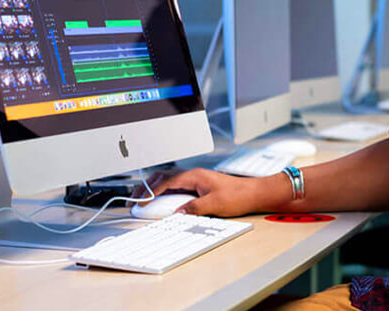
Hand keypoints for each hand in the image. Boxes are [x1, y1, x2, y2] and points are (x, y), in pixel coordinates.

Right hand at [130, 168, 260, 216]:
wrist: (254, 193)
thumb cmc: (238, 195)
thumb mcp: (215, 204)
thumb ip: (194, 208)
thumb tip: (178, 213)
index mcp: (195, 175)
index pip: (167, 181)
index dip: (151, 191)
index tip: (140, 200)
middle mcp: (194, 175)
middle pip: (164, 178)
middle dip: (146, 187)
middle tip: (134, 198)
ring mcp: (196, 180)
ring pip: (169, 181)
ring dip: (154, 189)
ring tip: (142, 199)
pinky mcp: (199, 186)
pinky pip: (176, 187)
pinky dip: (165, 192)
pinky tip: (160, 201)